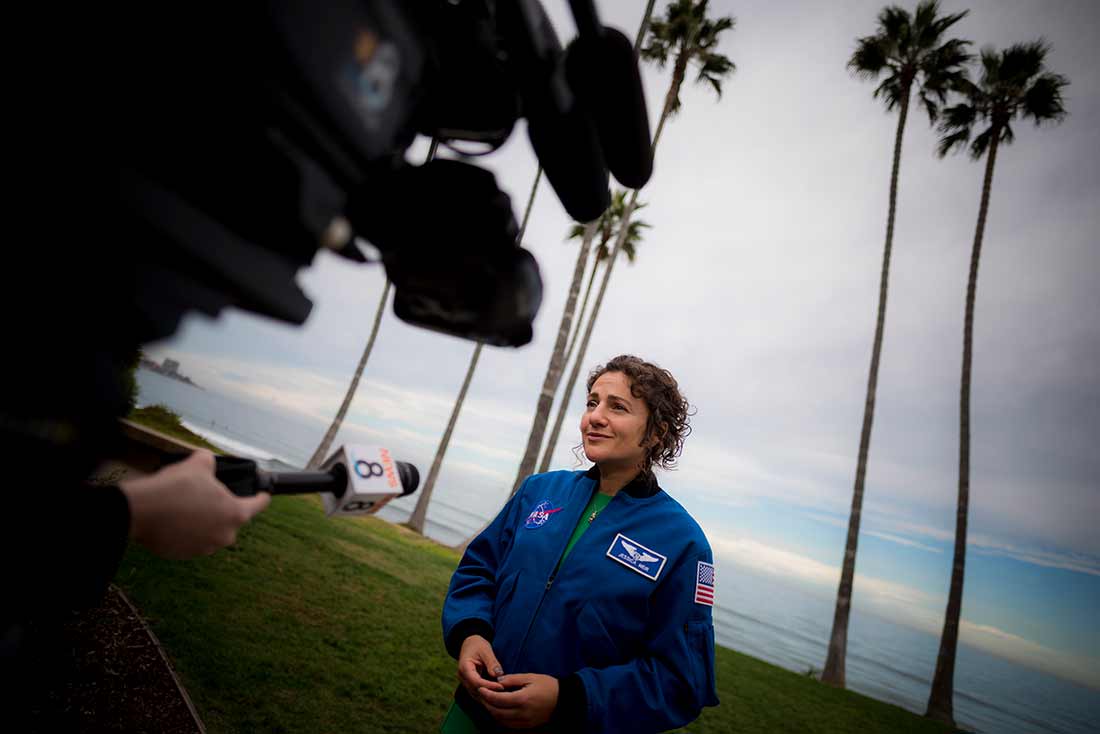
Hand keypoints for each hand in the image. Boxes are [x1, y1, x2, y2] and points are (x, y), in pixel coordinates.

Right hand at [120, 450, 269, 558]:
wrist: (141, 511)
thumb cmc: (175, 488)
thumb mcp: (198, 464)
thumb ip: (209, 461)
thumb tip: (206, 460)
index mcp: (235, 514)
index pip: (258, 505)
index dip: (261, 497)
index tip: (263, 494)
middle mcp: (224, 536)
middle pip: (231, 520)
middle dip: (222, 508)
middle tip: (206, 495)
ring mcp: (204, 548)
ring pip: (210, 532)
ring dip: (204, 521)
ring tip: (186, 506)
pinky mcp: (184, 555)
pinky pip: (191, 541)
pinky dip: (187, 532)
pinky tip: (174, 519)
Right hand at [457, 635, 504, 700]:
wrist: (469, 644)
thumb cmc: (477, 645)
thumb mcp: (486, 650)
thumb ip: (492, 662)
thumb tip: (498, 675)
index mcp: (464, 667)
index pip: (476, 681)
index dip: (489, 686)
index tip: (501, 686)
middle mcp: (462, 677)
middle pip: (475, 690)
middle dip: (490, 693)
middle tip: (505, 694)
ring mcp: (464, 682)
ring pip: (476, 694)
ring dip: (488, 697)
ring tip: (502, 696)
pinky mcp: (469, 684)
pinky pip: (477, 693)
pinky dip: (486, 695)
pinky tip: (497, 696)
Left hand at [478, 673, 558, 728]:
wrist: (564, 699)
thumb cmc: (548, 685)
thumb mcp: (530, 677)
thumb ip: (512, 679)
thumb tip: (498, 681)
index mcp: (522, 699)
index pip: (498, 700)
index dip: (487, 695)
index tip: (480, 689)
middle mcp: (522, 713)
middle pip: (497, 712)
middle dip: (486, 704)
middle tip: (482, 696)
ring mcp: (525, 721)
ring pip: (501, 721)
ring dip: (493, 712)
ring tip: (489, 702)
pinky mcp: (528, 725)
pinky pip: (509, 725)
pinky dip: (501, 718)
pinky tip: (499, 710)